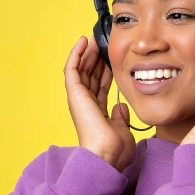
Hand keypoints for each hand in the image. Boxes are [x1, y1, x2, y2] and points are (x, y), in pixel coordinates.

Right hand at [64, 35, 136, 171]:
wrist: (108, 156)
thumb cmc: (115, 150)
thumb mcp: (123, 130)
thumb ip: (120, 117)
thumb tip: (120, 106)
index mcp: (96, 112)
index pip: (100, 86)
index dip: (105, 70)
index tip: (112, 58)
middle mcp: (86, 104)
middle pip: (89, 75)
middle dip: (96, 58)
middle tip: (103, 42)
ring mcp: (79, 99)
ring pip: (81, 69)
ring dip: (87, 53)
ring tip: (94, 38)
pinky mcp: (75, 94)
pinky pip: (72, 69)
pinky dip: (76, 54)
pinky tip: (83, 42)